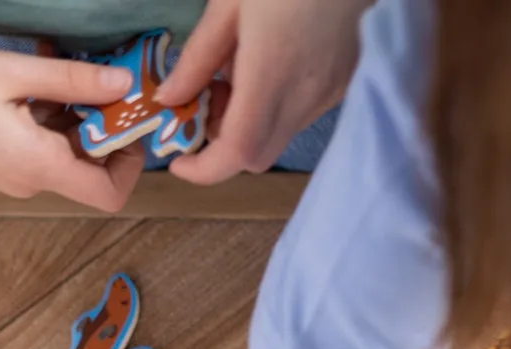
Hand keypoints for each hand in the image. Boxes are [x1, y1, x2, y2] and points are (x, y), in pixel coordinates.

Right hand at [0, 40, 143, 209]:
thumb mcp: (8, 72)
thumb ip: (71, 80)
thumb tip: (125, 85)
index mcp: (40, 166)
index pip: (108, 192)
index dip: (129, 164)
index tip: (127, 123)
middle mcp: (31, 179)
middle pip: (88, 165)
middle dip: (101, 125)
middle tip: (104, 80)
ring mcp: (12, 171)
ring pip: (62, 148)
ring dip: (73, 111)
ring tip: (69, 66)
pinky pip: (36, 140)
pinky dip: (46, 111)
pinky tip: (40, 72)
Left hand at [155, 0, 369, 183]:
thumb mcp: (228, 4)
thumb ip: (199, 57)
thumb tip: (170, 98)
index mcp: (270, 73)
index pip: (238, 151)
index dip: (206, 169)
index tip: (179, 159)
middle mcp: (303, 97)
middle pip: (257, 155)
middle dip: (224, 143)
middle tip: (204, 100)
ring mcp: (326, 96)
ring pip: (278, 137)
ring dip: (249, 123)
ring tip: (236, 73)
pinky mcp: (340, 88)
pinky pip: (298, 115)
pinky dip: (274, 107)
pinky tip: (269, 66)